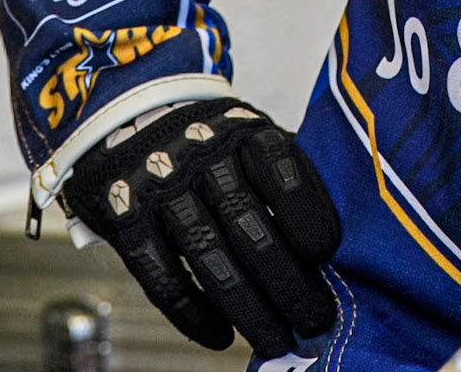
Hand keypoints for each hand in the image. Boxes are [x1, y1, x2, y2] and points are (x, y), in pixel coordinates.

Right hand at [65, 97, 340, 355]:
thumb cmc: (218, 143)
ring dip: (247, 306)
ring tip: (277, 342)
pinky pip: (162, 276)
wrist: (135, 117)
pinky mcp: (127, 222)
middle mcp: (203, 158)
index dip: (304, 208)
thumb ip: (288, 178)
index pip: (279, 165)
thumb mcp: (255, 138)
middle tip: (315, 321)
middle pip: (247, 223)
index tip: (327, 253)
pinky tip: (222, 337)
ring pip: (208, 256)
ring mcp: (162, 190)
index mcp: (245, 132)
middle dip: (286, 279)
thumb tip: (333, 246)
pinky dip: (193, 314)